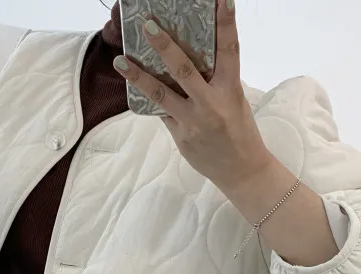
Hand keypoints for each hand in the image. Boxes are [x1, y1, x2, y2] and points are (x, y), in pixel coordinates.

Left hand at [114, 0, 272, 192]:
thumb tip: (185, 60)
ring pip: (161, 94)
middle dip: (164, 46)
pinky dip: (148, 99)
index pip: (230, 51)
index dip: (226, 24)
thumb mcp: (234, 100)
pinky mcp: (180, 136)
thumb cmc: (239, 131)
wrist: (240, 170)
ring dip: (138, 76)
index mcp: (230, 90)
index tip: (223, 0)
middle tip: (147, 25)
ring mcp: (192, 122)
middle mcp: (210, 104)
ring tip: (120, 61)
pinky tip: (133, 85)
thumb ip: (213, 82)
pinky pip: (161, 113)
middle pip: (184, 69)